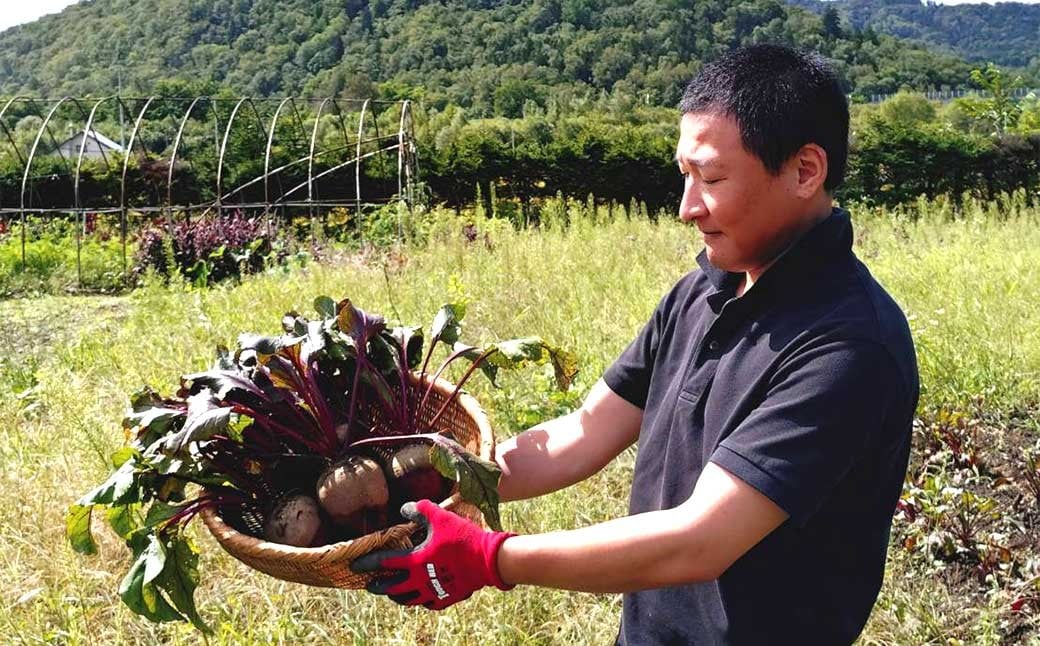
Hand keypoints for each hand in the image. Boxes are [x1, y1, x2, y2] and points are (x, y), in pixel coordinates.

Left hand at [350, 500, 514, 609]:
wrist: (488, 559)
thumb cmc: (463, 537)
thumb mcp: (440, 517)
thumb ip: (420, 510)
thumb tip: (405, 508)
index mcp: (416, 561)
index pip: (385, 563)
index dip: (368, 563)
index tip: (355, 565)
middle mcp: (421, 580)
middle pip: (393, 588)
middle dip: (380, 586)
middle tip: (371, 585)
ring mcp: (434, 592)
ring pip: (409, 599)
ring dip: (398, 596)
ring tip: (393, 593)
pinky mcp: (448, 598)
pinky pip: (429, 603)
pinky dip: (421, 600)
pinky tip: (421, 596)